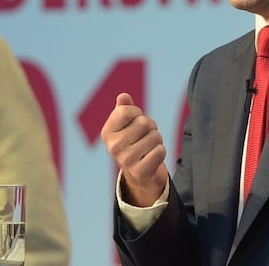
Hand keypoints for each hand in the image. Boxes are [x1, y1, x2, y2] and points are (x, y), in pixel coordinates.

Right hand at [100, 92, 168, 207]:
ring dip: (157, 139)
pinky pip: (160, 151)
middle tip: (145, 136)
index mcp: (107, 133)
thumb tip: (123, 96)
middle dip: (150, 127)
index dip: (136, 113)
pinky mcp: (140, 171)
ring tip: (149, 146)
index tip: (135, 120)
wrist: (139, 172)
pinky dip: (161, 152)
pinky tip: (152, 157)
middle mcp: (113, 147)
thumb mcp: (126, 124)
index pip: (126, 111)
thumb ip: (124, 108)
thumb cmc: (133, 141)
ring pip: (155, 136)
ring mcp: (126, 160)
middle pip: (144, 123)